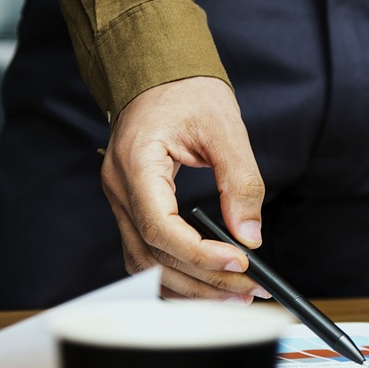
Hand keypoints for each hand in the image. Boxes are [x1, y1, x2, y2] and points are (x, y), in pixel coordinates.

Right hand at [101, 77, 270, 302]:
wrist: (158, 71)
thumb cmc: (186, 90)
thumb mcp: (224, 128)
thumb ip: (240, 181)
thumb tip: (249, 235)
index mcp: (136, 163)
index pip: (160, 227)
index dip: (199, 254)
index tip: (239, 264)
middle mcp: (120, 188)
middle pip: (153, 255)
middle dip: (203, 280)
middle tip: (248, 291)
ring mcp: (121, 201)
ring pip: (145, 264)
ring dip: (189, 287)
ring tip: (233, 296)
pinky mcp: (132, 208)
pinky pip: (146, 254)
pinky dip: (175, 275)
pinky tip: (206, 283)